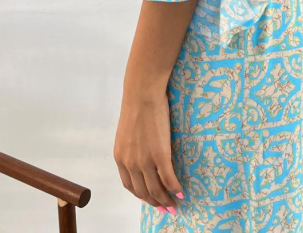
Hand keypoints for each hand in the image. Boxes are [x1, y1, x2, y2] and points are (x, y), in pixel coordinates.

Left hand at [113, 89, 185, 215]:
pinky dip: (175, 189)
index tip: (151, 200)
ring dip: (166, 200)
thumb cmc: (137, 105)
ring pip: (156, 189)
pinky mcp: (160, 154)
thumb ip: (131, 147)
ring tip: (175, 204)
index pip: (130, 186)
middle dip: (156, 203)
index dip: (142, 196)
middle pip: (143, 192)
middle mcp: (130, 163)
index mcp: (120, 158)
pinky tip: (182, 192)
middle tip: (166, 208)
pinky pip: (169, 179)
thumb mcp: (128, 132)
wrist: (142, 93)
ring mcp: (145, 160)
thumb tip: (141, 152)